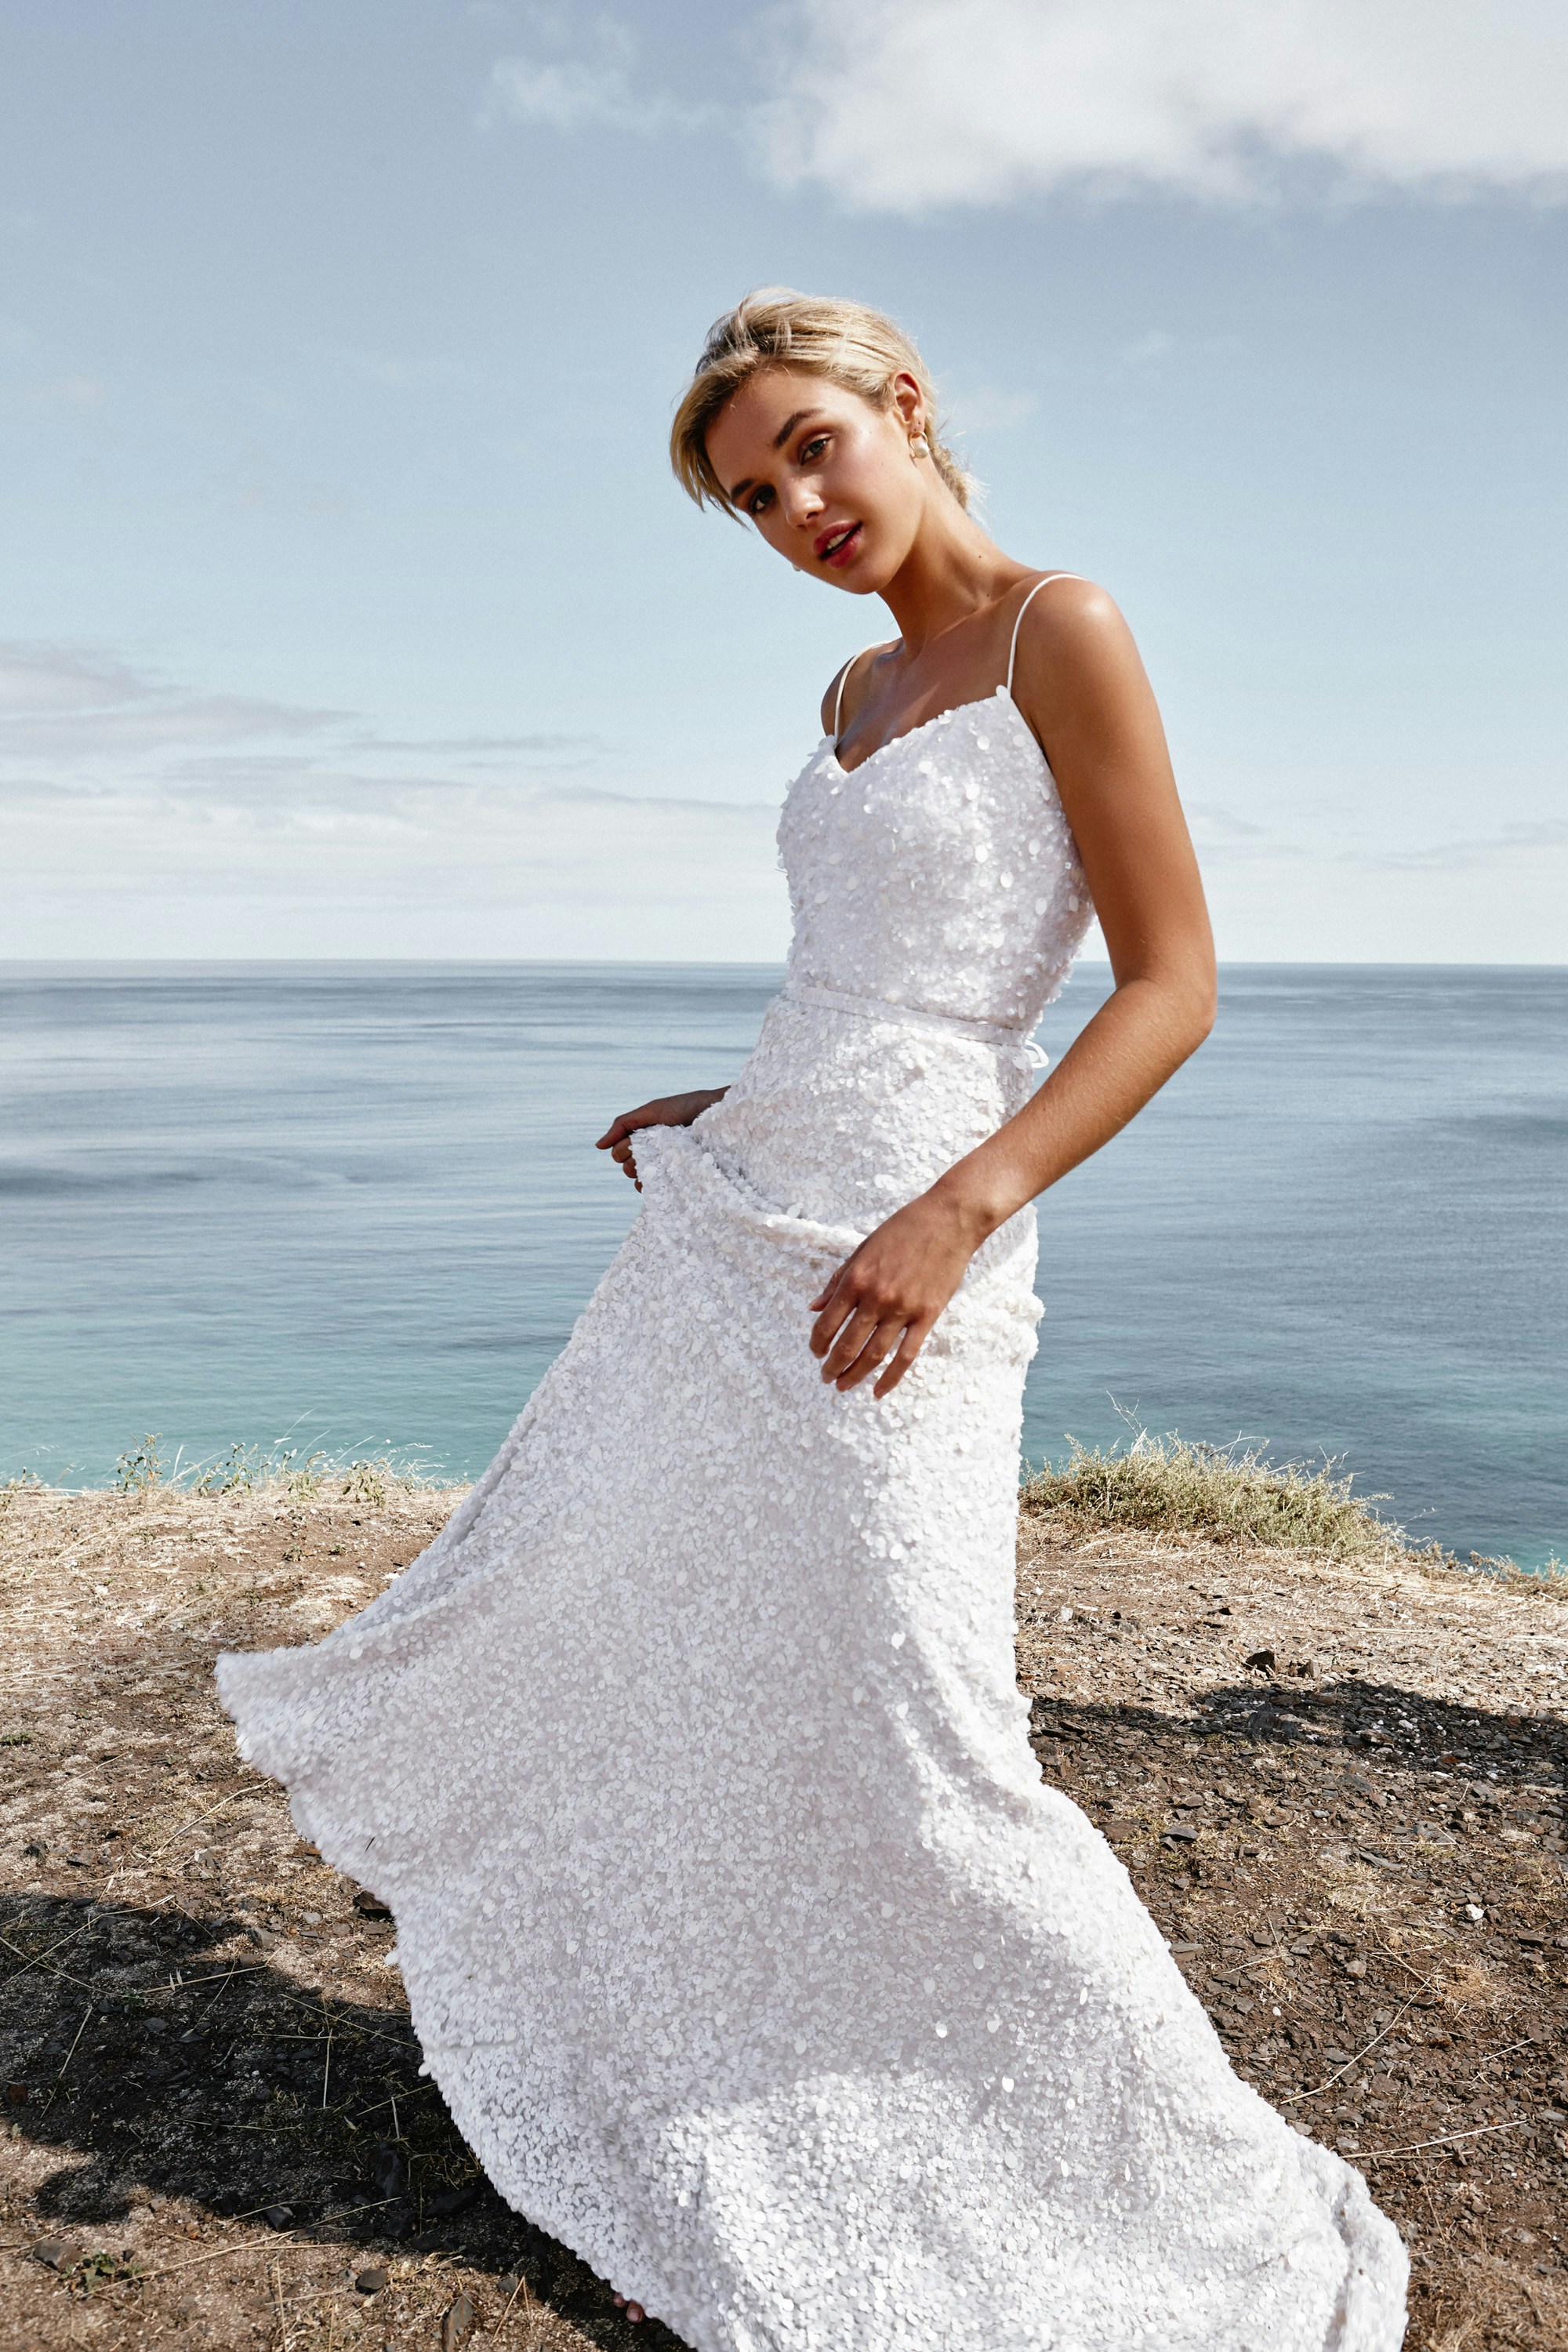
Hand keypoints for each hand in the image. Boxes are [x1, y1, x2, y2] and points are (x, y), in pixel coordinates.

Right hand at [595, 1090, 726, 1189]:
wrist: (722, 1117)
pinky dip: (654, 1187)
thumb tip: (597, 1147)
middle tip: (657, 1147)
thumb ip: (623, 1124)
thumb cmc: (689, 1109)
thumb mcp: (653, 1111)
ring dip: (645, 1173)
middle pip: (626, 1168)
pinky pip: (657, 1192)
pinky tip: (665, 1179)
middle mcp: (655, 1155)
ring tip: (665, 1160)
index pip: (620, 1153)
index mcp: (646, 1139)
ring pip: (639, 1181)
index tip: (643, 1138)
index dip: (626, 1148)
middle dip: (635, 1159)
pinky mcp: (681, 1181)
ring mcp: (668, 1169)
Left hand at [808, 1187, 985, 1396]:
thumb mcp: (862, 1249)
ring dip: (854, 1375)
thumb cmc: (903, 1229)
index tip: (815, 1352)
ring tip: (843, 1386)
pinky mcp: (927, 1316)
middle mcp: (876, 1297)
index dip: (817, 1343)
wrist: (948, 1220)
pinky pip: (906, 1356)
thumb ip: (837, 1280)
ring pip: (873, 1355)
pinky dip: (890, 1378)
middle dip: (832, 1366)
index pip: (827, 1322)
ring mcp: (903, 1309)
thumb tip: (813, 1307)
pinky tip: (878, 1392)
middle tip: (825, 1377)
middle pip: (847, 1345)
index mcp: (856, 1278)